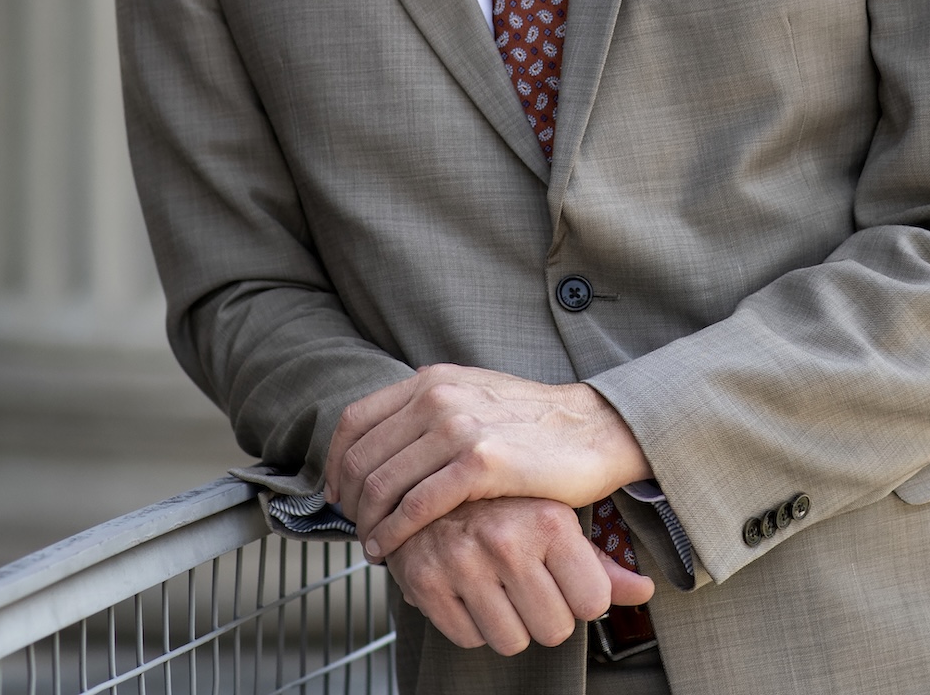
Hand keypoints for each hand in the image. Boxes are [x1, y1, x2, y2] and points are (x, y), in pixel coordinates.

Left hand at [326, 365, 654, 561]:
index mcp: (432, 380)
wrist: (594, 430)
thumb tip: (382, 444)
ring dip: (367, 523)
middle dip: (349, 501)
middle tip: (355, 528)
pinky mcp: (481, 463)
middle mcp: (439, 397)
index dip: (335, 463)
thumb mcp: (473, 399)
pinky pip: (416, 506)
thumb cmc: (534, 425)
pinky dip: (393, 533)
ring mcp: (459, 428)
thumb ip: (429, 412)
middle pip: (362, 457)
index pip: (355, 421)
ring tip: (372, 545)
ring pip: (383, 484)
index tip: (337, 494)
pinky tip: (390, 549)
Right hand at [385, 497, 655, 655]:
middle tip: (529, 583)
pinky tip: (469, 587)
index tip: (565, 580)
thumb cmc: (505, 503)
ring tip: (499, 585)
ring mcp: (462, 561)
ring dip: (508, 623)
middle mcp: (507, 539)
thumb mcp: (558, 520)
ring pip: (511, 641)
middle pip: (554, 630)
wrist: (430, 482)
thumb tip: (644, 591)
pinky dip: (471, 622)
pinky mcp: (425, 581)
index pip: (592, 603)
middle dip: (545, 615)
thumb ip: (602, 564)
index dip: (581, 598)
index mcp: (550, 521)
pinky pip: (468, 638)